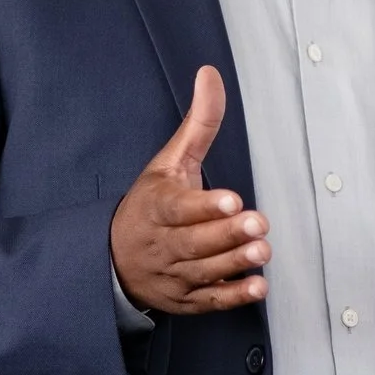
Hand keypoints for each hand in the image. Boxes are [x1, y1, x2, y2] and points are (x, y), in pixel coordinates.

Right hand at [110, 66, 269, 314]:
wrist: (113, 260)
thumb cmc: (150, 205)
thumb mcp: (169, 162)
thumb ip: (198, 123)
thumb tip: (210, 74)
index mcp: (157, 207)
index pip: (177, 208)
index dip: (203, 205)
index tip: (230, 198)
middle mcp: (163, 243)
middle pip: (194, 241)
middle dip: (226, 234)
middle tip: (257, 224)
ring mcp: (173, 274)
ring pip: (203, 271)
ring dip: (234, 263)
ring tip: (262, 251)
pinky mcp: (184, 299)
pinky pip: (209, 301)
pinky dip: (232, 296)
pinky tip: (257, 287)